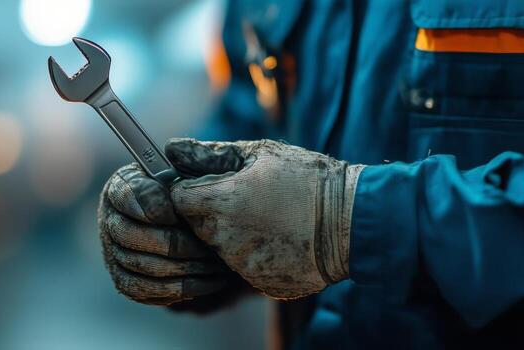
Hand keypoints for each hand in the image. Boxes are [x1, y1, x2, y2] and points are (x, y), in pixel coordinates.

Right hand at [98, 164, 231, 304]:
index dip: (149, 203)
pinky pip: (144, 290)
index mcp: (125, 185)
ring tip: (215, 265)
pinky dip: (178, 289)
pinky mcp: (126, 280)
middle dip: (172, 242)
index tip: (176, 212)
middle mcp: (112, 218)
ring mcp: (115, 252)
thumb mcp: (208, 169)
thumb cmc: (207, 193)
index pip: (126, 193)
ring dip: (181, 268)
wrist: (214, 229)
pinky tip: (207, 282)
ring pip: (139, 265)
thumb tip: (173, 148)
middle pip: (128, 234)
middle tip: (207, 244)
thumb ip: (196, 156)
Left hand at [167, 139, 364, 298]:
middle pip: (196, 226)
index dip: (190, 189)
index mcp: (221, 203)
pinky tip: (278, 239)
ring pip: (219, 250)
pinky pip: (244, 268)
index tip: (210, 184)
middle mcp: (226, 240)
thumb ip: (209, 155)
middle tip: (246, 200)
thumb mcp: (260, 153)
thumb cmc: (308, 178)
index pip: (177, 199)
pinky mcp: (260, 284)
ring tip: (267, 218)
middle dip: (211, 213)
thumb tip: (170, 150)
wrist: (353, 220)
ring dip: (232, 236)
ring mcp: (243, 266)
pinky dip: (254, 255)